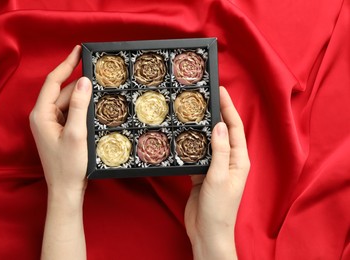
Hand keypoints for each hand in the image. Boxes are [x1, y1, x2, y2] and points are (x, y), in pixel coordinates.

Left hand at [30, 45, 90, 259]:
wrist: (66, 190)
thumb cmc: (69, 165)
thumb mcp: (76, 133)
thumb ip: (79, 106)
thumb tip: (84, 81)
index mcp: (41, 114)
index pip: (53, 81)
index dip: (66, 64)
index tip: (79, 50)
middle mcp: (43, 116)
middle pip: (62, 91)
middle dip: (79, 82)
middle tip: (99, 72)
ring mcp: (51, 124)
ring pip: (68, 102)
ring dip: (82, 96)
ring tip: (102, 89)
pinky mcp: (60, 131)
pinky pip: (71, 113)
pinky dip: (82, 108)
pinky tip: (95, 107)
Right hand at [184, 87, 249, 259]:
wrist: (207, 232)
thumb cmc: (219, 209)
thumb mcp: (218, 177)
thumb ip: (219, 151)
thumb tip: (219, 126)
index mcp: (239, 160)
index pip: (235, 127)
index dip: (228, 108)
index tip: (220, 91)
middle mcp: (228, 161)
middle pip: (222, 131)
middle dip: (215, 114)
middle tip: (204, 97)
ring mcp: (215, 167)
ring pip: (208, 142)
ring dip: (202, 128)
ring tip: (192, 112)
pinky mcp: (202, 174)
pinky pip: (197, 154)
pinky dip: (191, 144)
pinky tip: (183, 136)